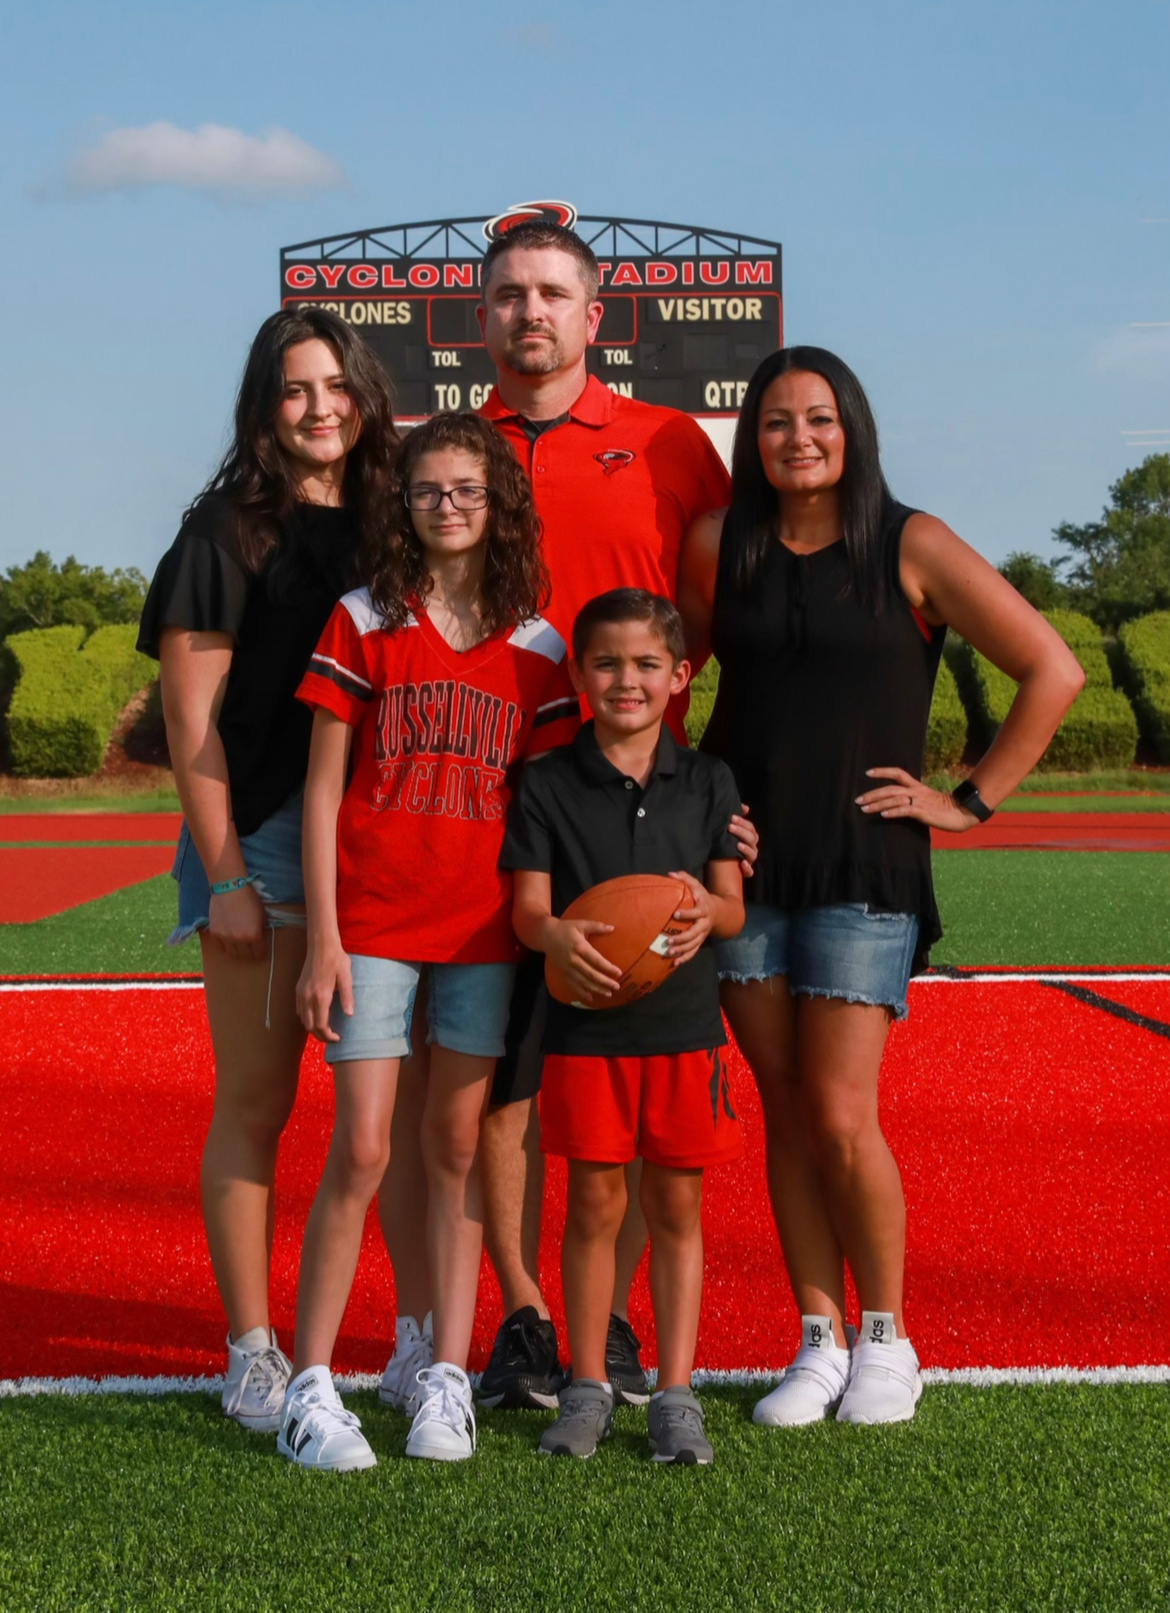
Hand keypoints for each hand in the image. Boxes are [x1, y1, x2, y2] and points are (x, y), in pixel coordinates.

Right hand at [207, 884, 267, 959]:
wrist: (230, 886)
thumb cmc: (249, 898)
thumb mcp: (262, 915)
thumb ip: (261, 929)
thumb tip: (260, 937)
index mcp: (254, 936)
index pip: (259, 954)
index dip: (260, 951)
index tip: (260, 948)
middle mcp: (240, 940)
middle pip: (245, 956)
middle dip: (249, 952)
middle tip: (249, 947)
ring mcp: (225, 938)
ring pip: (232, 954)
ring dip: (236, 950)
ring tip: (238, 944)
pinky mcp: (214, 934)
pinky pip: (220, 947)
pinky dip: (224, 945)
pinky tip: (228, 939)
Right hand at [297, 942, 353, 1041]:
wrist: (321, 944)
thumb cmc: (336, 959)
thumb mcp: (346, 977)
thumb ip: (347, 997)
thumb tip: (350, 1015)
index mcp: (321, 996)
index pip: (321, 1025)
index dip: (328, 1036)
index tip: (338, 1038)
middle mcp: (308, 997)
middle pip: (310, 1027)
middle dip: (321, 1036)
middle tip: (333, 1037)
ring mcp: (301, 993)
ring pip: (303, 1020)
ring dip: (313, 1028)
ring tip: (326, 1028)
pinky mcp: (298, 989)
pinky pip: (299, 1011)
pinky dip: (307, 1018)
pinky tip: (317, 1016)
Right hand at [545, 918, 622, 1003]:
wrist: (545, 935)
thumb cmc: (565, 928)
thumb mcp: (581, 924)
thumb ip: (597, 926)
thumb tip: (612, 928)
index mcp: (579, 947)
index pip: (596, 960)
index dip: (608, 968)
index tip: (619, 973)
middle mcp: (573, 960)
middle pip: (591, 974)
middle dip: (605, 982)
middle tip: (617, 986)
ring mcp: (567, 969)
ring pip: (583, 982)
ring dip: (596, 989)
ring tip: (608, 994)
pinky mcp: (563, 973)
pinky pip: (573, 986)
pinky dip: (581, 993)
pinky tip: (591, 999)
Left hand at [666, 870, 713, 965]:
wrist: (718, 912)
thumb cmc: (702, 896)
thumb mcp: (696, 885)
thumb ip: (685, 878)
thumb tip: (670, 874)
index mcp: (704, 909)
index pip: (696, 912)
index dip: (687, 914)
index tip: (675, 914)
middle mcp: (704, 924)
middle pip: (695, 933)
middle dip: (682, 938)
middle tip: (668, 940)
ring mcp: (703, 934)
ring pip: (693, 945)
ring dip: (682, 950)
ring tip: (669, 953)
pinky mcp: (700, 941)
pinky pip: (693, 952)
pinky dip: (685, 958)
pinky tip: (674, 963)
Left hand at [729, 804, 756, 877]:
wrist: (717, 864)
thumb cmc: (725, 843)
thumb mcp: (730, 830)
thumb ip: (737, 818)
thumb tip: (745, 807)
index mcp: (749, 837)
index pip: (750, 828)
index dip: (743, 822)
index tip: (731, 817)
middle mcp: (751, 848)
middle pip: (752, 839)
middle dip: (741, 832)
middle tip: (730, 827)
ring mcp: (749, 860)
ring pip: (753, 854)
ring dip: (746, 849)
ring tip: (737, 845)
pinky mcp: (745, 872)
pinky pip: (750, 872)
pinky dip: (747, 868)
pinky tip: (742, 863)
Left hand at [856, 767, 981, 831]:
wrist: (962, 813)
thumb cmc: (944, 809)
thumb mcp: (926, 801)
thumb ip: (912, 800)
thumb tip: (895, 805)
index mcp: (917, 786)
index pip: (898, 773)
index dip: (883, 771)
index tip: (868, 773)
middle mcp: (916, 791)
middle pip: (890, 788)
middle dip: (872, 793)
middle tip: (857, 800)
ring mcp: (919, 801)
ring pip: (894, 799)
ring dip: (877, 804)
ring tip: (864, 808)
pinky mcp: (923, 812)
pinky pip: (905, 811)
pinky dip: (893, 812)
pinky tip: (883, 815)